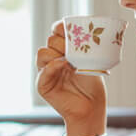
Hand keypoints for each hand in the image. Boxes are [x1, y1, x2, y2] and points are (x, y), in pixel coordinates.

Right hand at [35, 21, 106, 135]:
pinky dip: (53, 66)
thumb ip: (83, 49)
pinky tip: (65, 65)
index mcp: (63, 51)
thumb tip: (80, 34)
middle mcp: (53, 59)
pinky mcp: (43, 85)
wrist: (92, 107)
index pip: (56, 31)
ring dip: (57, 52)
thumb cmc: (93, 85)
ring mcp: (46, 71)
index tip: (74, 28)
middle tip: (76, 48)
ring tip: (71, 59)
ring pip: (43, 52)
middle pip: (51, 40)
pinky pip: (43, 71)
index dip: (62, 27)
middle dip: (63, 41)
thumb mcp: (91, 61)